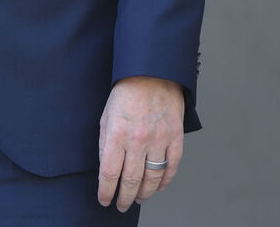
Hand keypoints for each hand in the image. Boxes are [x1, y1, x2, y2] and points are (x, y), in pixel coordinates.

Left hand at [97, 76, 183, 210]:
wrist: (152, 73)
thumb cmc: (126, 92)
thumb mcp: (106, 115)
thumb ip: (105, 142)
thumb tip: (105, 167)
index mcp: (117, 133)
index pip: (109, 172)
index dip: (106, 190)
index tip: (104, 199)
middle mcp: (138, 139)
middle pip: (131, 180)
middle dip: (125, 197)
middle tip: (121, 205)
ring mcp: (158, 139)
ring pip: (152, 178)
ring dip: (144, 193)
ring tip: (138, 198)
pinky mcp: (175, 137)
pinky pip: (172, 166)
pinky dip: (165, 181)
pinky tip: (158, 187)